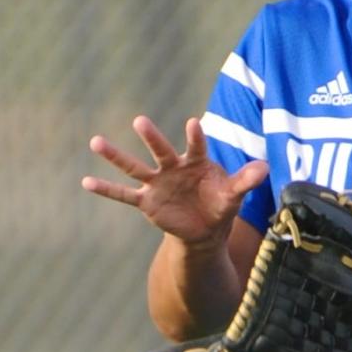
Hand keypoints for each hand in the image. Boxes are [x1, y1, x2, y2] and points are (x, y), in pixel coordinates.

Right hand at [81, 115, 267, 244]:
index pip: (196, 146)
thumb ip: (246, 180)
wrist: (205, 230)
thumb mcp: (235, 194)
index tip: (193, 123)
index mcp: (196, 161)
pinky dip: (106, 189)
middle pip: (161, 151)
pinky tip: (86, 181)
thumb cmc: (220, 204)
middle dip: (152, 137)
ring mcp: (157, 184)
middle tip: (139, 121)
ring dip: (116, 156)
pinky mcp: (147, 201)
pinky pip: (124, 195)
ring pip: (134, 167)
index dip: (195, 136)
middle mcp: (173, 168)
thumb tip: (265, 168)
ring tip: (95, 141)